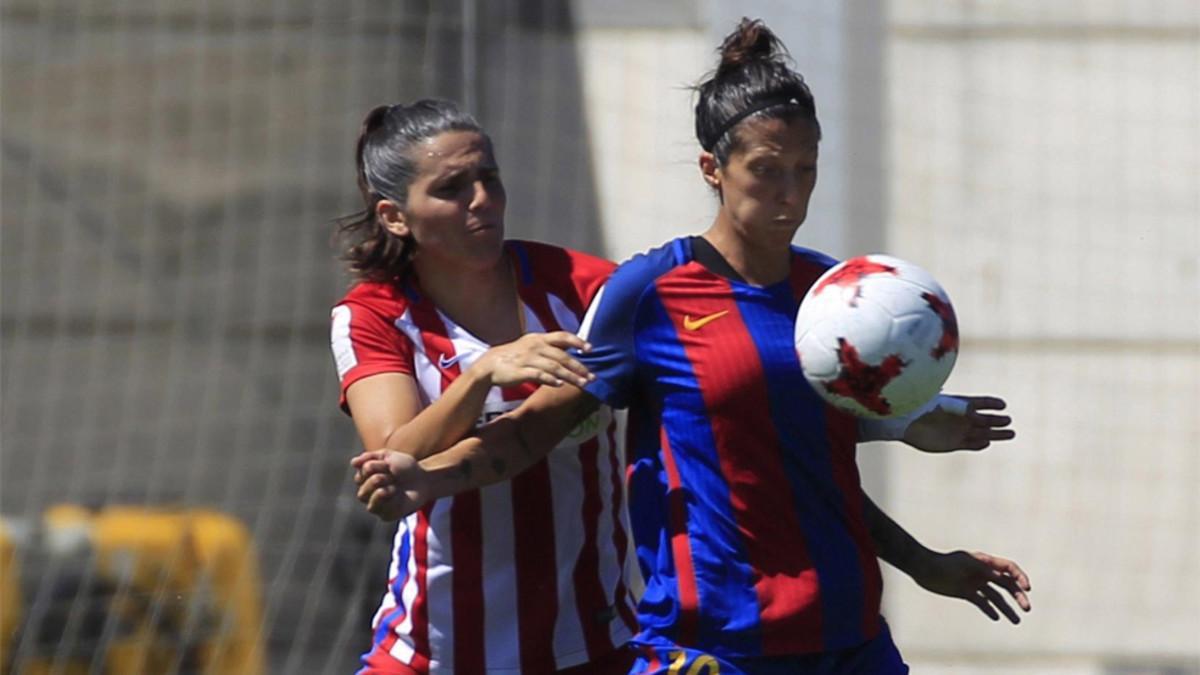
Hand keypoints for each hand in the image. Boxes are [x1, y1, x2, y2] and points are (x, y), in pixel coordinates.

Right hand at [350, 450, 428, 520]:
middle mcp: (369, 494)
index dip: (371, 468)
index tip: (386, 464)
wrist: (424, 479)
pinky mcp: (387, 514)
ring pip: (368, 503)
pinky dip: (388, 500)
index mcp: (367, 480)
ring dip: (380, 491)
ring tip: (393, 486)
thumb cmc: (405, 467)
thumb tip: (353, 463)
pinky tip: (396, 493)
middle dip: (375, 481)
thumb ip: (370, 457)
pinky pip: (380, 510)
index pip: (359, 477)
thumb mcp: (388, 456)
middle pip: (361, 493)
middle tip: (390, 475)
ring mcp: (378, 506)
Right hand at [472, 332, 593, 388]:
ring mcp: (527, 359)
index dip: (577, 341)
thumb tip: (571, 351)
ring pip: (554, 367)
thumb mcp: (531, 346)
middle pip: (562, 356)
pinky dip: (551, 380)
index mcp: (539, 338)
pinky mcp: (520, 371)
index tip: (590, 349)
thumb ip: (549, 348)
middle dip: (579, 367)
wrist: (490, 365)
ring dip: (570, 376)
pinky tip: (560, 385)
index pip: (562, 336)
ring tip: (582, 384)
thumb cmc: (514, 356)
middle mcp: (535, 346)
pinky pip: (538, 375)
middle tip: (592, 376)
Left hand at [903, 395, 1013, 451]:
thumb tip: (975, 414)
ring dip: (996, 434)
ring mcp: (958, 431)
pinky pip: (971, 444)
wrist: (906, 423)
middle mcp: (962, 418)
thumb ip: (959, 410)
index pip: (980, 402)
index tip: (1003, 405)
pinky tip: (987, 443)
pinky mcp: (953, 444)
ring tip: (1011, 433)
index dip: (991, 403)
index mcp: (960, 404)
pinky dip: (979, 444)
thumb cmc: (923, 409)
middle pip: (985, 419)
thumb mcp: (943, 407)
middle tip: (1008, 421)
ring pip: (982, 433)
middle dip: (997, 420)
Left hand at [911, 550, 1031, 623]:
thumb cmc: (944, 563)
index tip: (1027, 589)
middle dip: (1018, 596)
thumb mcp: (965, 564)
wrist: (923, 569)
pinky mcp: (965, 592)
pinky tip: (996, 617)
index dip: (1020, 577)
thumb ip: (983, 569)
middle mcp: (982, 572)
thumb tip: (1001, 577)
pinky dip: (990, 610)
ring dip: (1007, 608)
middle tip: (1027, 609)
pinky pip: (982, 602)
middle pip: (1006, 584)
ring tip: (1017, 621)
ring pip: (996, 597)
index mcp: (984, 561)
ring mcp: (974, 583)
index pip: (1008, 568)